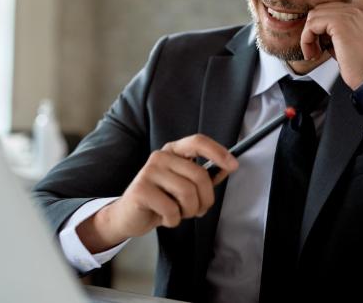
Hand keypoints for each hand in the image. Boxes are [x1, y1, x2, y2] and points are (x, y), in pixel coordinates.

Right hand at [76, 134, 238, 252]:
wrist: (129, 216)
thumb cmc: (160, 199)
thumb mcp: (184, 185)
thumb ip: (205, 176)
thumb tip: (227, 167)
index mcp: (173, 151)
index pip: (198, 142)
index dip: (218, 152)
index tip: (233, 165)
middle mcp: (160, 157)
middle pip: (199, 175)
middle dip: (205, 199)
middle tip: (198, 210)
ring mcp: (149, 171)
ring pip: (187, 193)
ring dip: (189, 211)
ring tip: (178, 212)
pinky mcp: (141, 190)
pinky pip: (172, 209)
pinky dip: (173, 220)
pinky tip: (163, 217)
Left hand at [300, 0, 362, 89]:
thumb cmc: (356, 65)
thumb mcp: (345, 41)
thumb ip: (334, 27)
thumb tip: (314, 24)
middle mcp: (359, 8)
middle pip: (319, 7)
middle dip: (312, 31)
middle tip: (317, 50)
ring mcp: (351, 13)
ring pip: (313, 16)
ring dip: (308, 38)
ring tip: (317, 53)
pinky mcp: (342, 21)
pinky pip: (311, 24)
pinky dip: (308, 40)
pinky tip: (316, 53)